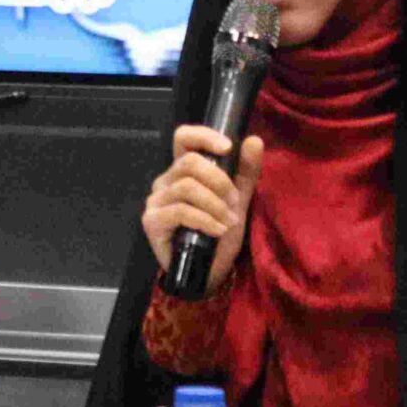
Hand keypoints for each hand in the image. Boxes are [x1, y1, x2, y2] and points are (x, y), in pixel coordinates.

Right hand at [141, 124, 265, 276]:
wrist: (210, 271)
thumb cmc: (220, 231)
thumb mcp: (238, 199)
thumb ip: (245, 171)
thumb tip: (254, 140)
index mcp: (183, 170)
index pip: (183, 138)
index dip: (203, 136)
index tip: (227, 148)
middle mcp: (165, 181)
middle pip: (189, 162)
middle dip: (219, 181)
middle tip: (235, 202)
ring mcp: (156, 201)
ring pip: (187, 187)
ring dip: (215, 204)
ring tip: (229, 221)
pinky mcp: (152, 221)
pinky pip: (180, 211)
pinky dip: (205, 220)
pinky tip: (217, 230)